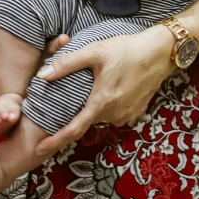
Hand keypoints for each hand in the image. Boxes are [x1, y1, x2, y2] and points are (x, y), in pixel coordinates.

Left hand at [34, 25, 174, 157]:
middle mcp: (113, 114)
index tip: (38, 149)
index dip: (55, 141)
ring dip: (96, 105)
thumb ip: (68, 63)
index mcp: (101, 102)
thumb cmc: (127, 49)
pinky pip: (115, 113)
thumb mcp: (95, 51)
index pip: (74, 130)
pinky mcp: (136, 112)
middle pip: (88, 119)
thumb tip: (43, 75)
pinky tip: (114, 86)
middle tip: (79, 91)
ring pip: (102, 115)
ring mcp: (126, 115)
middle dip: (79, 111)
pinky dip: (110, 104)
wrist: (160, 52)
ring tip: (100, 84)